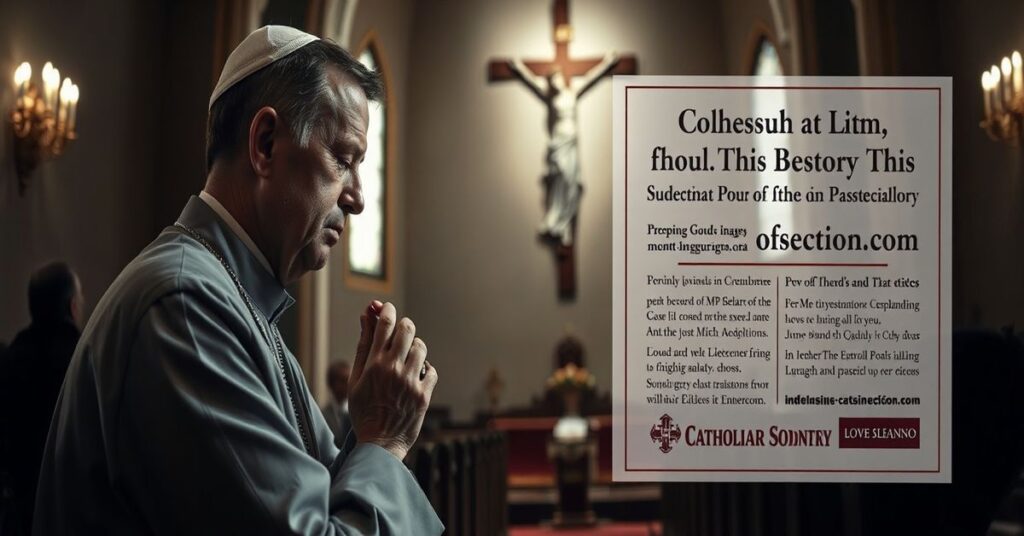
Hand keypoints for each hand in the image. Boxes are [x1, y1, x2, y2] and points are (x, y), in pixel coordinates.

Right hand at [348, 301, 437, 459]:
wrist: (379, 444)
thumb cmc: (363, 411)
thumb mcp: (355, 379)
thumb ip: (363, 346)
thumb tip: (366, 317)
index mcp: (374, 364)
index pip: (385, 324)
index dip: (387, 310)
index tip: (386, 308)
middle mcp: (394, 369)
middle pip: (407, 329)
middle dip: (404, 325)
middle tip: (400, 331)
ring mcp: (411, 381)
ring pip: (421, 347)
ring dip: (415, 347)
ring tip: (407, 358)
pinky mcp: (425, 394)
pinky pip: (432, 369)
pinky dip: (425, 369)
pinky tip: (415, 376)